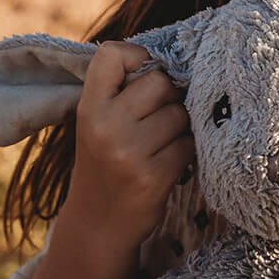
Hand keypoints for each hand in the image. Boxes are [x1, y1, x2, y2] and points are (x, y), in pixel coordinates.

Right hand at [67, 41, 194, 244]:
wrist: (97, 224)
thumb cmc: (105, 162)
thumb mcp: (96, 122)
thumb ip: (122, 91)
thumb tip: (176, 61)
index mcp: (89, 107)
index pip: (113, 54)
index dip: (137, 57)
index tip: (142, 77)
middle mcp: (105, 126)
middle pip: (161, 82)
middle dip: (168, 98)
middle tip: (155, 120)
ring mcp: (128, 153)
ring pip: (180, 114)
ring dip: (179, 128)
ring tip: (159, 146)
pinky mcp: (153, 178)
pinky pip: (189, 145)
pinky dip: (185, 153)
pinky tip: (168, 165)